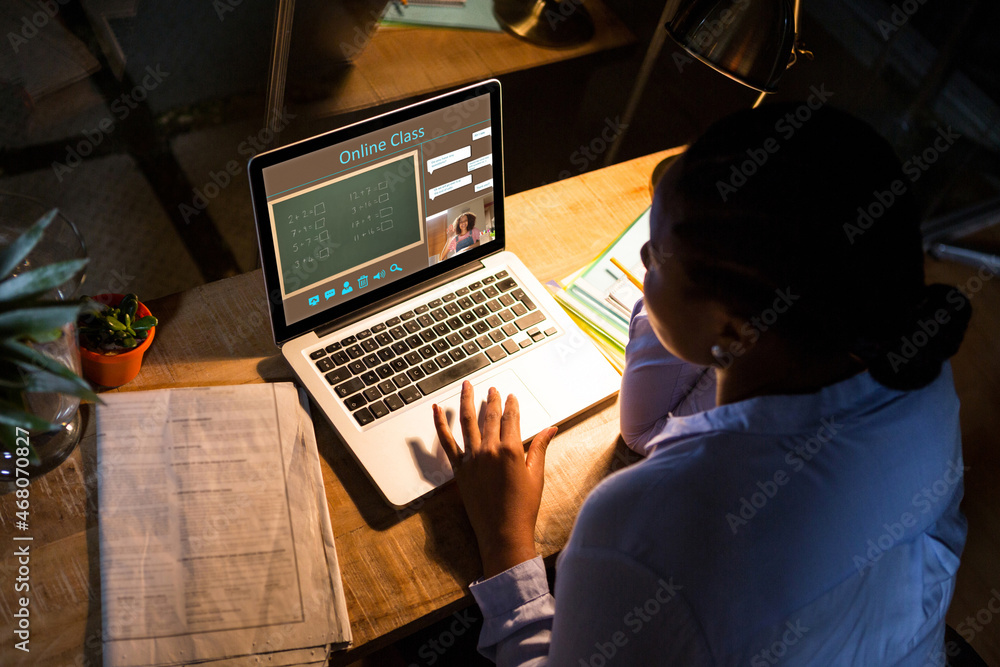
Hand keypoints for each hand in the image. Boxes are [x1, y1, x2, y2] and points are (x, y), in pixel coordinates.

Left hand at [433, 381, 557, 577]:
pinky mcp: (459, 469)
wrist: (503, 532)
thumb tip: (551, 428)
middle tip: (492, 388)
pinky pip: (446, 442)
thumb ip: (540, 447)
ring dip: (467, 401)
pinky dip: (439, 425)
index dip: (511, 405)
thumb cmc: (523, 507)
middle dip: (492, 399)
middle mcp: (490, 450)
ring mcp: (472, 459)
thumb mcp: (536, 475)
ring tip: (466, 385)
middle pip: (490, 416)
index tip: (511, 396)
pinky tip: (435, 410)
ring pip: (467, 422)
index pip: (511, 418)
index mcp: (511, 450)